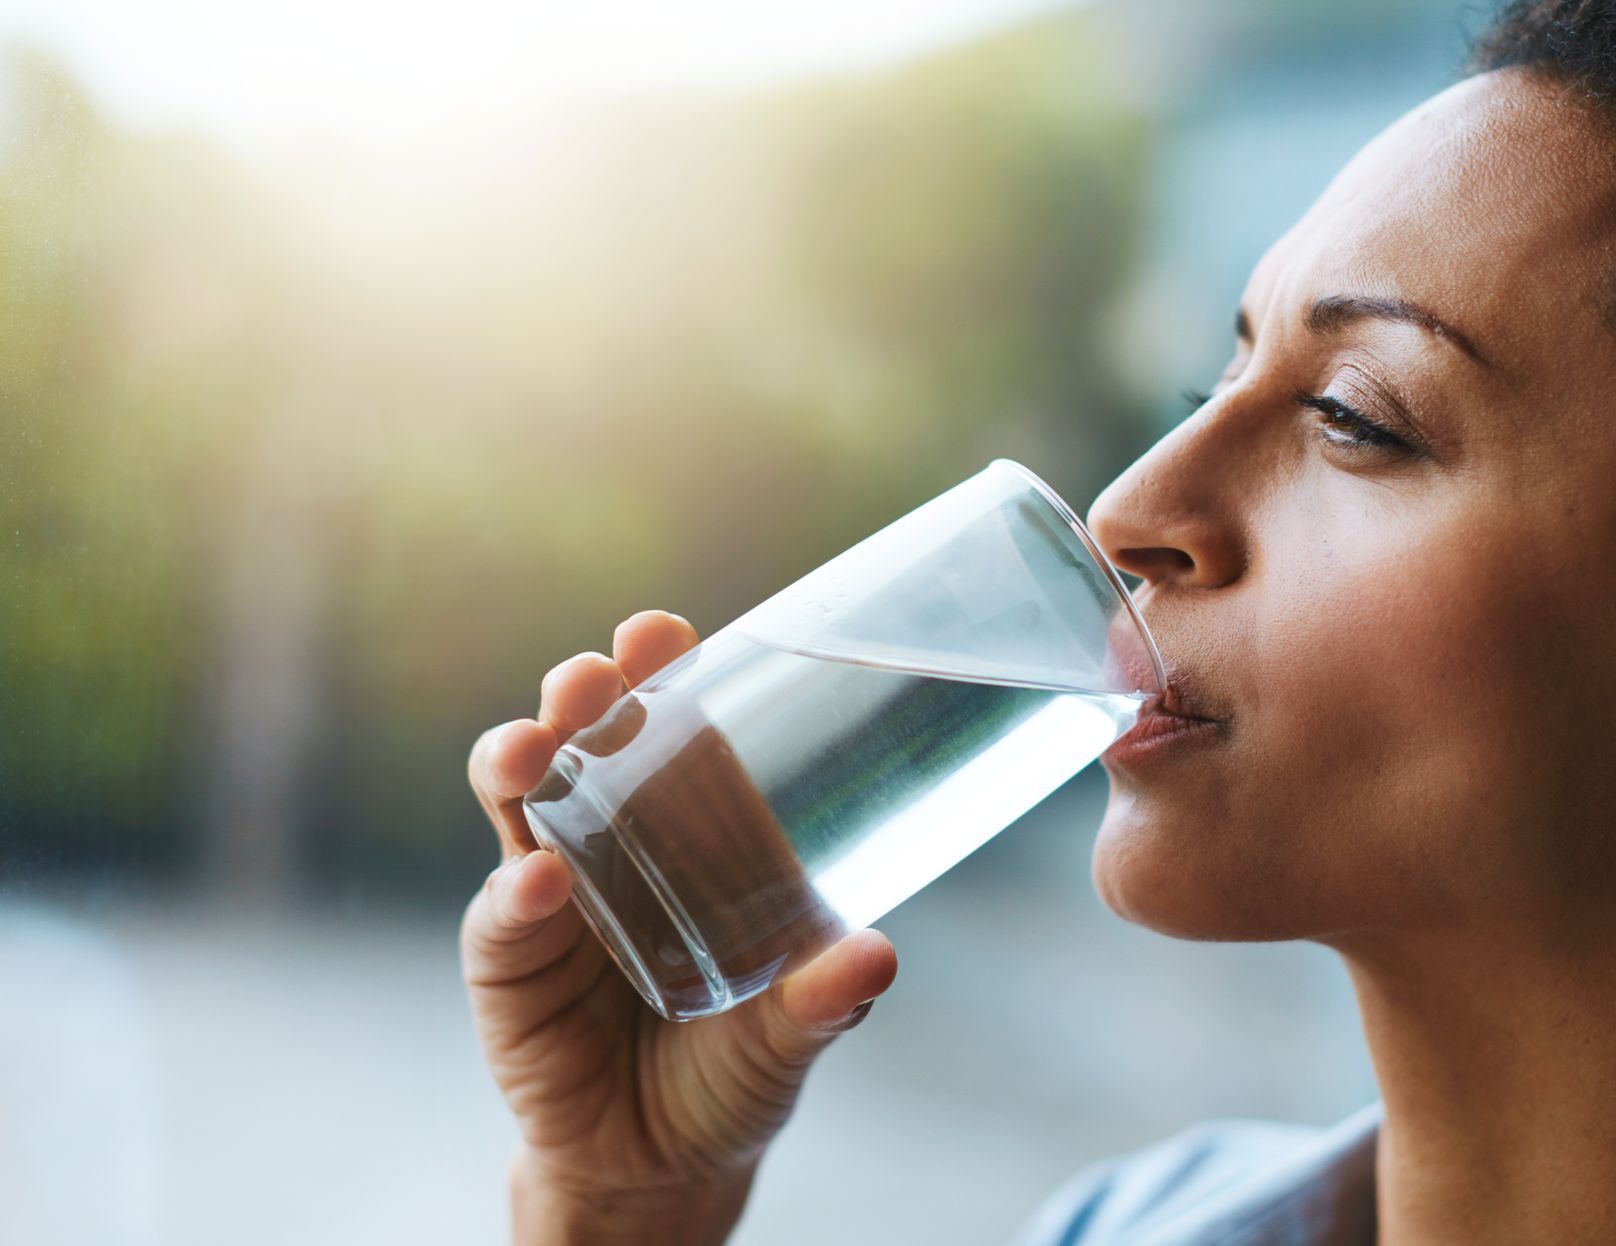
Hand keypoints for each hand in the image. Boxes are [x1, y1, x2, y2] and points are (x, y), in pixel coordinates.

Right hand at [462, 610, 898, 1242]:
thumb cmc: (736, 1066)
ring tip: (534, 750)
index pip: (668, 725)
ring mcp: (550, 893)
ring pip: (517, 801)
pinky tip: (537, 886)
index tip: (661, 632)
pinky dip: (515, 896)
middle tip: (590, 680)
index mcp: (691, 827)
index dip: (658, 670)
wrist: (664, 1162)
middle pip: (582, 738)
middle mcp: (612, 838)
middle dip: (577, 694)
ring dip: (519, 761)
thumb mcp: (792, 1033)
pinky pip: (501, 915)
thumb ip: (827, 998)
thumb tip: (877, 954)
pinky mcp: (507, 962)